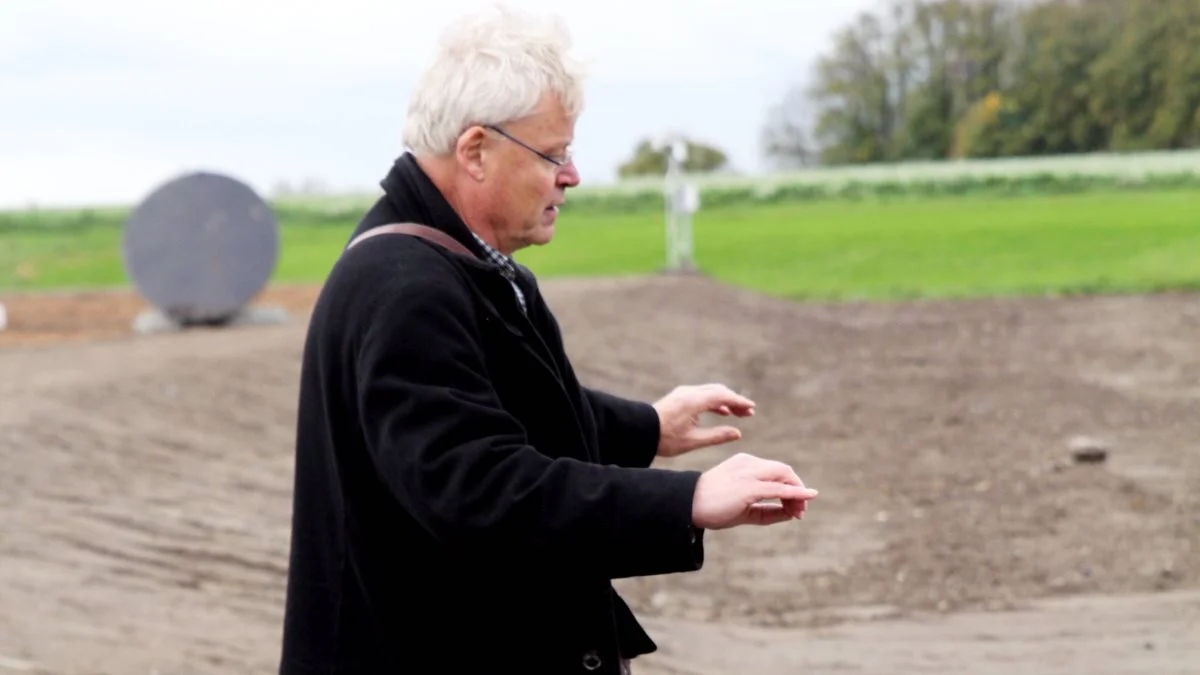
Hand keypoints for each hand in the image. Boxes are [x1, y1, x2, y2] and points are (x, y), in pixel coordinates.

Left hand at [653, 383, 755, 457]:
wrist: (640, 431)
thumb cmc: (664, 439)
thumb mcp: (693, 441)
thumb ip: (717, 436)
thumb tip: (737, 433)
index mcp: (693, 401)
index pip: (722, 397)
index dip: (739, 402)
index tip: (752, 408)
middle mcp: (689, 393)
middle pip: (719, 391)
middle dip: (735, 401)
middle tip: (749, 413)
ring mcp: (684, 393)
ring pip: (711, 392)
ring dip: (726, 401)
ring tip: (739, 413)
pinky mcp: (680, 397)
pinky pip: (703, 395)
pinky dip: (715, 402)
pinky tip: (722, 412)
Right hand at [691, 452, 817, 529]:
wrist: (687, 506)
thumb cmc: (712, 507)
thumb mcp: (744, 509)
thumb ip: (767, 510)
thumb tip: (791, 513)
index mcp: (745, 464)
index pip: (777, 471)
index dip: (791, 488)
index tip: (795, 508)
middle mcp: (749, 464)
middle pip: (784, 471)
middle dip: (798, 489)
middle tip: (801, 511)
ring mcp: (748, 473)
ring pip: (784, 476)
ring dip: (798, 494)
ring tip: (800, 512)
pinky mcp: (748, 487)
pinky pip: (778, 488)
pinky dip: (795, 493)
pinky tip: (806, 498)